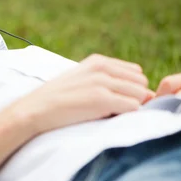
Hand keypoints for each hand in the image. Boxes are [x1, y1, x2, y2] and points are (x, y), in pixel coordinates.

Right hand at [12, 54, 154, 135]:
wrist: (35, 110)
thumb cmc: (59, 101)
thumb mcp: (81, 81)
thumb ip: (107, 81)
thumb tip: (146, 94)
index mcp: (98, 61)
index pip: (135, 73)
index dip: (130, 89)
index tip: (117, 101)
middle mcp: (102, 67)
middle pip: (141, 83)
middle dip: (135, 97)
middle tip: (116, 110)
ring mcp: (102, 82)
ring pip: (140, 94)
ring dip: (131, 107)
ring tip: (111, 115)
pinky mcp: (101, 99)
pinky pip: (133, 107)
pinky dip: (127, 115)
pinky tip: (110, 119)